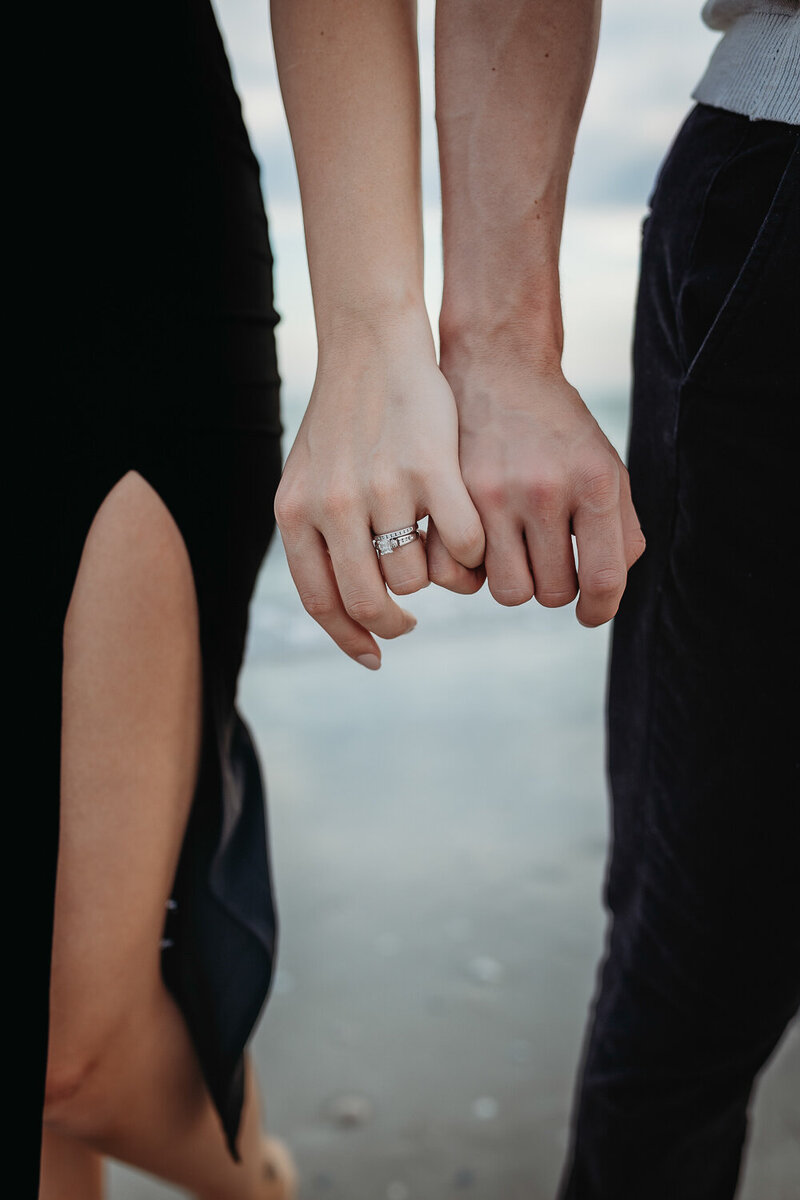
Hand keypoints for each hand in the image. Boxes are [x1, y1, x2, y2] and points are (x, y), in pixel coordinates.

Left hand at [274, 323, 485, 666]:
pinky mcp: (431, 467)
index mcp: (296, 513)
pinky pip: (460, 542)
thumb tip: (341, 609)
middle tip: (410, 622)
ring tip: (437, 562)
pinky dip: (470, 553)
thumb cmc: (342, 419)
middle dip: (393, 624)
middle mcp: (332, 505)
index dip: (348, 639)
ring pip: (415, 577)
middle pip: (368, 601)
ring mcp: (382, 487)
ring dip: (433, 582)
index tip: (373, 657)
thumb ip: (313, 536)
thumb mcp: (306, 478)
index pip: (320, 601)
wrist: (371, 346)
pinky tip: (470, 540)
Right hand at [433, 348, 644, 625]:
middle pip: (550, 593)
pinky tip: (482, 546)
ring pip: (507, 591)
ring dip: (515, 582)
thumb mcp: (606, 468)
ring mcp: (493, 494)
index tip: (591, 614)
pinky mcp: (452, 496)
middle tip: (549, 561)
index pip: (601, 579)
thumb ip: (622, 531)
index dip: (599, 611)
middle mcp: (544, 489)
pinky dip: (472, 571)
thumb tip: (605, 593)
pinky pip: (461, 572)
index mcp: (593, 483)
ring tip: (517, 553)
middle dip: (554, 587)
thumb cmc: (559, 430)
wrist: (500, 368)